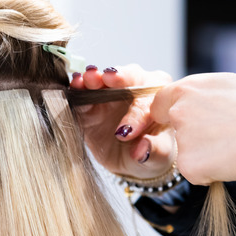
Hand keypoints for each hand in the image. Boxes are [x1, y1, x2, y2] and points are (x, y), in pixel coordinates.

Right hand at [72, 64, 174, 178]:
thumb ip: (154, 151)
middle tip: (108, 78)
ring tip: (87, 79)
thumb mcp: (159, 156)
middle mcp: (136, 88)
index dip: (137, 115)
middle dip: (117, 77)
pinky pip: (83, 93)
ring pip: (104, 79)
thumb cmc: (153, 151)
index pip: (150, 101)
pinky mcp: (90, 104)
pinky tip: (75, 86)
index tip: (126, 132)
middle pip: (129, 76)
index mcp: (159, 98)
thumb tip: (141, 151)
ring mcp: (111, 94)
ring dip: (95, 78)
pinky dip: (78, 89)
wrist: (133, 159)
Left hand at [151, 73, 235, 184]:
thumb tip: (194, 97)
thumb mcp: (230, 84)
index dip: (170, 112)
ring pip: (186, 150)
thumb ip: (202, 92)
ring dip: (202, 152)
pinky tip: (229, 162)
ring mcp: (182, 140)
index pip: (159, 103)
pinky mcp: (188, 166)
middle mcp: (178, 113)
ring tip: (230, 147)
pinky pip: (194, 171)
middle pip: (174, 128)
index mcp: (186, 89)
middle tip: (219, 135)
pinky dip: (208, 171)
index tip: (187, 120)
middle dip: (190, 133)